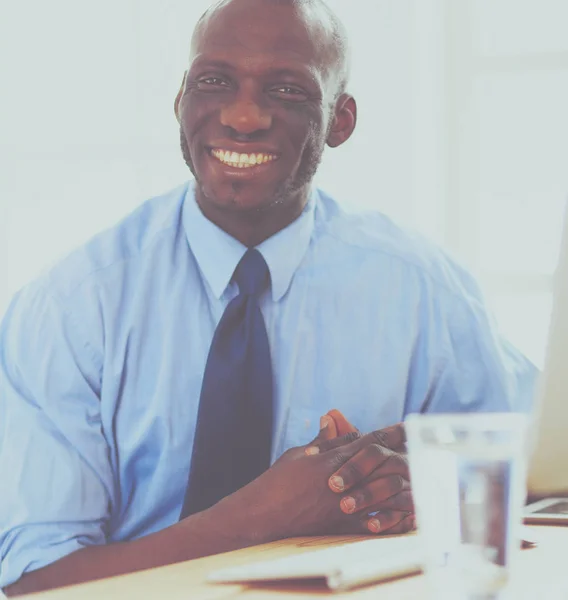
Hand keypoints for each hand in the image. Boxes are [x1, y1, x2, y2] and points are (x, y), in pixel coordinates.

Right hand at [217, 416, 412, 543]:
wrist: (263, 515)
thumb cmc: (276, 483)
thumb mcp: (298, 454)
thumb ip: (320, 440)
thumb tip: (329, 420)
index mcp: (332, 459)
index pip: (367, 441)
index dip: (389, 433)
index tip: (405, 427)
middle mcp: (343, 479)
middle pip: (381, 463)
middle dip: (401, 454)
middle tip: (418, 450)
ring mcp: (344, 504)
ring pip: (383, 491)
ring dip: (401, 484)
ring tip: (419, 480)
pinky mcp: (342, 525)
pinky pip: (375, 520)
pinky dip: (392, 516)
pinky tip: (405, 514)